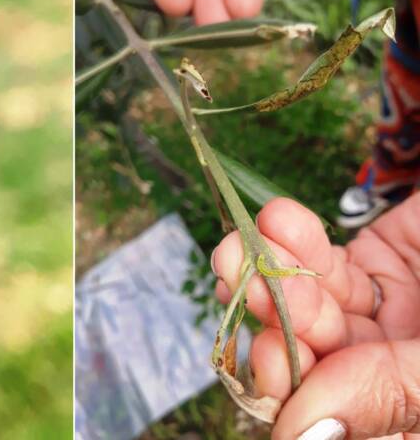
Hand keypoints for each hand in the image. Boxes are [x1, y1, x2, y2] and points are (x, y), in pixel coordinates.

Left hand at [212, 197, 419, 438]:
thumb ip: (395, 392)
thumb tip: (300, 437)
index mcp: (419, 410)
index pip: (333, 419)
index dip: (290, 393)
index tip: (270, 354)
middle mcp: (398, 371)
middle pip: (313, 360)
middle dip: (271, 320)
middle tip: (238, 279)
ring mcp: (389, 319)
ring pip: (308, 308)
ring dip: (269, 275)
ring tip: (241, 244)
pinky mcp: (382, 267)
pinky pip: (326, 265)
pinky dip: (298, 243)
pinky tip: (279, 220)